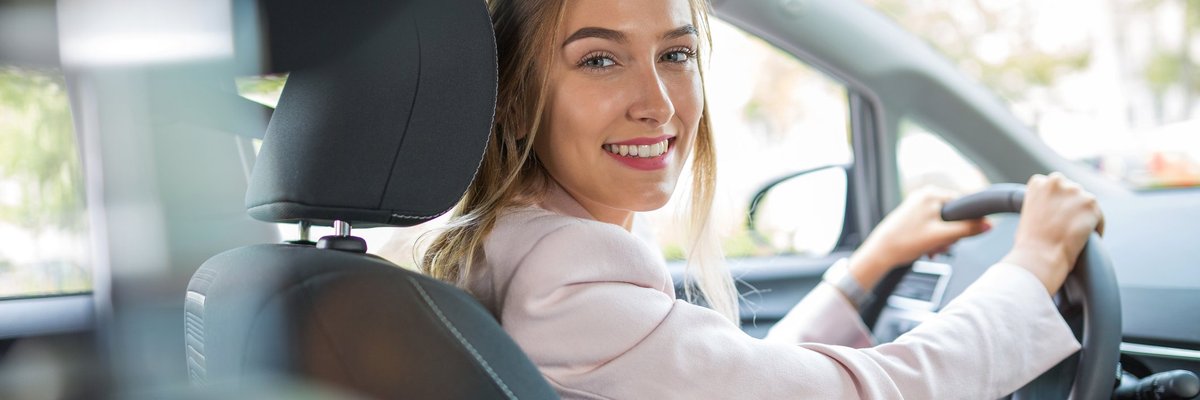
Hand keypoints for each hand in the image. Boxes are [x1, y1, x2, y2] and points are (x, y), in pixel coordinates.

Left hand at [848, 186, 991, 289]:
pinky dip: (933, 240)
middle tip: (941, 246)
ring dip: (942, 240)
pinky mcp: (912, 217)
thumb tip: (989, 225)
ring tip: (931, 250)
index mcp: (932, 194)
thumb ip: (966, 230)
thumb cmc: (905, 242)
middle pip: (953, 216)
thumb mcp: (941, 236)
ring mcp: (917, 205)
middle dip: (950, 235)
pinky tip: (927, 251)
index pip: (962, 204)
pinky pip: (932, 227)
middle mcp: (924, 195)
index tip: (959, 236)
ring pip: (943, 224)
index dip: (966, 222)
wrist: (880, 253)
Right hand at [1001, 173, 1104, 293]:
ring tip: (1076, 234)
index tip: (1055, 215)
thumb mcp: (1028, 214)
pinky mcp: (1091, 204)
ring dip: (1084, 216)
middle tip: (1067, 225)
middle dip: (1071, 205)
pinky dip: (1095, 227)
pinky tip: (1086, 239)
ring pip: (1086, 203)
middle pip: (1071, 191)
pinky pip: (1098, 216)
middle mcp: (1056, 181)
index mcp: (1038, 183)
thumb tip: (1056, 209)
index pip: (1054, 184)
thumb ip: (1042, 203)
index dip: (1056, 201)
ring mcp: (1075, 191)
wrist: (1040, 255)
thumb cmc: (1030, 242)